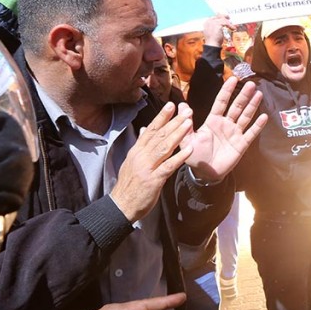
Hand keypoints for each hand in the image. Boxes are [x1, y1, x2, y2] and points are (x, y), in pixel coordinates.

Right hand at [111, 102, 193, 221]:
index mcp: (137, 151)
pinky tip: (189, 149)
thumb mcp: (131, 161)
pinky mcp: (153, 180)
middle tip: (186, 110)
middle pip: (159, 135)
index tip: (171, 105)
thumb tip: (143, 129)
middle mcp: (141, 156)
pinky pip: (168, 166)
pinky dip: (179, 157)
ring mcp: (147, 167)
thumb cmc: (129, 184)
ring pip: (163, 147)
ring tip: (189, 123)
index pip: (150, 130)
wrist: (121, 205)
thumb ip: (140, 145)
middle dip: (174, 121)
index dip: (161, 117)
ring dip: (177, 134)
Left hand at [184, 76, 267, 181]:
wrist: (205, 174)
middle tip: (251, 84)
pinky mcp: (242, 144)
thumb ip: (185, 123)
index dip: (227, 91)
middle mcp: (226, 124)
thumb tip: (181, 105)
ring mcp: (235, 133)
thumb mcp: (186, 139)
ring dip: (252, 106)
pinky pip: (251, 133)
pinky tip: (264, 116)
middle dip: (243, 95)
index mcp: (212, 121)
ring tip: (259, 94)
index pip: (221, 102)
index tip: (233, 79)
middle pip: (236, 107)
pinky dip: (257, 126)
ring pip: (245, 116)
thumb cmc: (195, 155)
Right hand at [203, 14, 235, 47]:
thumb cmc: (213, 40)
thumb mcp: (212, 32)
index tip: (225, 17)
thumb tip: (221, 25)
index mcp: (206, 22)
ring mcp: (213, 22)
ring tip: (233, 26)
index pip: (214, 17)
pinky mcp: (218, 24)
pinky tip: (233, 28)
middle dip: (224, 17)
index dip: (220, 17)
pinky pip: (226, 23)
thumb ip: (215, 27)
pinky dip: (230, 25)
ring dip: (229, 23)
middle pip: (218, 16)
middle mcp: (209, 21)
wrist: (212, 44)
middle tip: (229, 18)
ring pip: (223, 19)